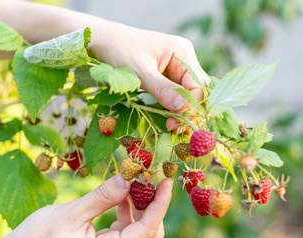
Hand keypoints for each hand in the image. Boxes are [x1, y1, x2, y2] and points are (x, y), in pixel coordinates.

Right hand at [0, 175, 172, 237]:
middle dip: (153, 205)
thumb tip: (129, 178)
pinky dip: (127, 213)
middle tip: (149, 177)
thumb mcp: (71, 212)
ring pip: (139, 233)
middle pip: (150, 233)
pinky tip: (119, 196)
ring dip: (139, 208)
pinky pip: (125, 232)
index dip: (161, 203)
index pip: (147, 229)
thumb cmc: (38, 237)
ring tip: (131, 183)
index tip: (168, 180)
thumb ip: (103, 196)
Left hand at [89, 24, 209, 133]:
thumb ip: (162, 89)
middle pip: (198, 90)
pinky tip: (169, 121)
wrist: (104, 42)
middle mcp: (184, 60)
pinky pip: (177, 95)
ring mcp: (177, 69)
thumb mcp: (139, 71)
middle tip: (177, 130)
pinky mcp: (167, 78)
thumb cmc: (119, 51)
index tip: (177, 122)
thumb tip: (183, 107)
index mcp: (182, 52)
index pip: (197, 84)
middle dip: (191, 111)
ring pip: (189, 95)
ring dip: (183, 113)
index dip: (191, 105)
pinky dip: (175, 109)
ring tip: (173, 128)